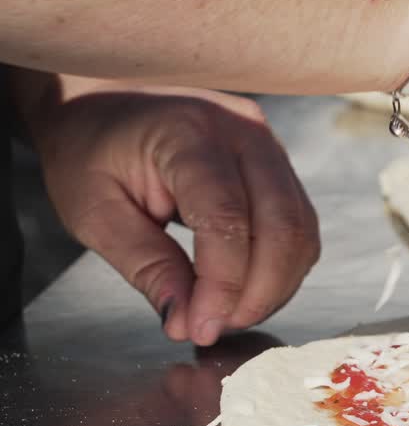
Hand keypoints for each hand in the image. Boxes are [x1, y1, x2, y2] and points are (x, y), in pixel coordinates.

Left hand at [29, 79, 319, 344]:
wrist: (105, 97)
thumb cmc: (90, 148)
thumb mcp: (93, 211)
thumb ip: (145, 265)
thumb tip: (186, 320)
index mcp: (188, 134)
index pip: (227, 218)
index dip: (222, 284)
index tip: (199, 328)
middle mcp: (244, 133)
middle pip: (282, 226)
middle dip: (257, 292)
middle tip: (216, 328)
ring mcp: (270, 145)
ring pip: (301, 230)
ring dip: (275, 285)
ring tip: (228, 313)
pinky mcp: (279, 164)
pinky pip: (299, 225)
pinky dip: (281, 267)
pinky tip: (247, 289)